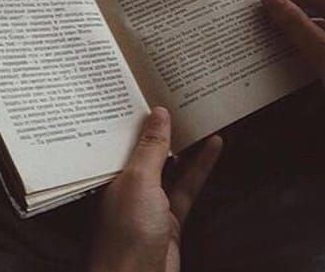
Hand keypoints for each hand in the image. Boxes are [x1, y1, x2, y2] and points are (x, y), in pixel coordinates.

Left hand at [89, 107, 221, 271]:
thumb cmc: (127, 235)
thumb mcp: (139, 182)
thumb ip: (151, 148)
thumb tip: (158, 113)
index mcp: (111, 175)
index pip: (125, 137)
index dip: (139, 115)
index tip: (152, 89)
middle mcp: (128, 186)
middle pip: (150, 150)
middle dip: (164, 127)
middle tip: (180, 96)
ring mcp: (151, 203)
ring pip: (172, 165)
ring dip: (187, 143)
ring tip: (201, 115)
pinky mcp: (171, 218)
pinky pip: (188, 185)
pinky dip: (201, 166)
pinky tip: (213, 147)